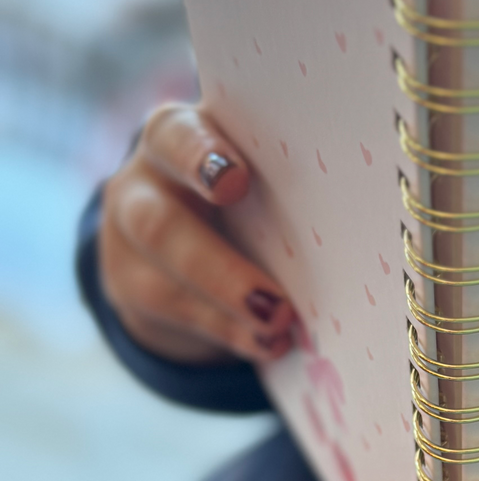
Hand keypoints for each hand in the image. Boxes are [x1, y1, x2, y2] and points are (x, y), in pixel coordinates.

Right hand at [98, 103, 294, 363]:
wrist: (174, 232)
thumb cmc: (239, 189)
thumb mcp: (252, 170)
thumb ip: (278, 178)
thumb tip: (351, 218)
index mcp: (175, 137)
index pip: (174, 136)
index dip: (199, 157)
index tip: (237, 181)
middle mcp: (142, 184)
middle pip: (159, 226)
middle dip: (220, 271)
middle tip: (274, 304)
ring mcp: (126, 240)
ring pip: (159, 283)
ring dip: (226, 312)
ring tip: (278, 328)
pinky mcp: (131, 288)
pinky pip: (174, 316)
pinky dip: (228, 333)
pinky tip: (267, 344)